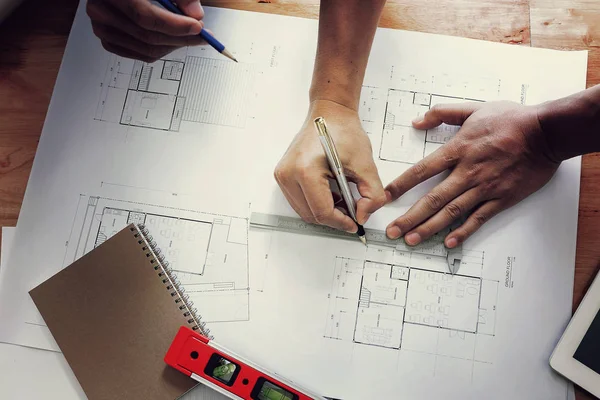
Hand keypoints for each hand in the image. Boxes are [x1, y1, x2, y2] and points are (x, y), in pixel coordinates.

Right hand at [87, 0, 205, 61]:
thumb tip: (196, 14)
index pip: (145, 17)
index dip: (174, 25)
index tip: (198, 27)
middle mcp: (101, 11)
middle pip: (147, 37)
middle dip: (180, 38)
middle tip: (202, 35)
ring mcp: (102, 28)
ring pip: (145, 50)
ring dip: (172, 46)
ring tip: (190, 37)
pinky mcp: (108, 39)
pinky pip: (139, 54)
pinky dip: (160, 50)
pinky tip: (173, 41)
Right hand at [274, 100, 385, 231]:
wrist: (329, 113)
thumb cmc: (342, 130)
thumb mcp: (365, 164)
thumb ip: (371, 195)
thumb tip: (362, 215)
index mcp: (306, 170)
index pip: (322, 212)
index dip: (341, 223)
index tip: (354, 224)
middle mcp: (288, 173)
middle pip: (311, 215)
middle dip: (333, 219)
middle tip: (352, 214)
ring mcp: (282, 175)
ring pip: (303, 211)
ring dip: (324, 212)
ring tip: (343, 203)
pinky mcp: (283, 175)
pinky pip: (298, 201)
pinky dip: (315, 203)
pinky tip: (331, 195)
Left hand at [385, 101, 559, 247]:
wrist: (546, 132)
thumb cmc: (511, 119)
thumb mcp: (473, 109)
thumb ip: (442, 114)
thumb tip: (417, 121)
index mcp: (458, 150)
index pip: (421, 171)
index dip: (401, 185)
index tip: (384, 198)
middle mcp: (468, 172)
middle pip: (433, 199)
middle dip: (410, 217)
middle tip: (393, 231)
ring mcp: (485, 188)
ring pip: (452, 213)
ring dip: (429, 228)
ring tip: (411, 240)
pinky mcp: (502, 198)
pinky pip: (479, 218)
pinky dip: (463, 232)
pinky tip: (448, 242)